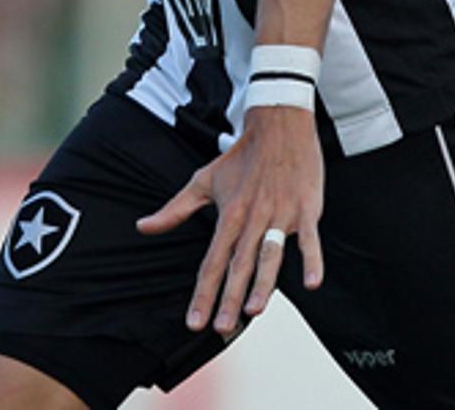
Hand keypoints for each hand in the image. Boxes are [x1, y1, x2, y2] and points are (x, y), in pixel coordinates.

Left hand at [136, 106, 324, 335]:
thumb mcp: (203, 181)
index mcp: (228, 214)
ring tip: (254, 311)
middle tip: (220, 328)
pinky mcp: (306, 209)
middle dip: (229, 298)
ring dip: (263, 283)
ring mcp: (280, 215)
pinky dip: (311, 260)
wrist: (278, 125)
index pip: (212, 261)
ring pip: (270, 255)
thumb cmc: (240, 158)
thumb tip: (143, 227)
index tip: (194, 320)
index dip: (203, 292)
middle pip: (238, 264)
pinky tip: (310, 283)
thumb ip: (175, 209)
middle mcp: (252, 218)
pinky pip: (310, 239)